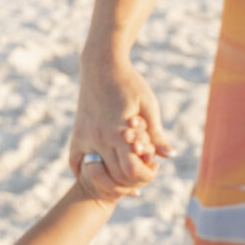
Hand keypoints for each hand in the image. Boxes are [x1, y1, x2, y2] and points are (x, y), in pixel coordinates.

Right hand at [71, 59, 170, 200]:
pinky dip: (86, 172)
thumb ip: (156, 134)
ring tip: (125, 169)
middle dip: (132, 179)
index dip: (144, 175)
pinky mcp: (77, 134)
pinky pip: (75, 163)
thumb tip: (170, 155)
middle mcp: (98, 138)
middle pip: (115, 176)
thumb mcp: (148, 106)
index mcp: (118, 132)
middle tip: (142, 168)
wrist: (102, 65)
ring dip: (112, 177)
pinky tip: (100, 172)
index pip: (130, 170)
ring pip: (95, 174)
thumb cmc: (130, 83)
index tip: (153, 167)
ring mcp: (85, 137)